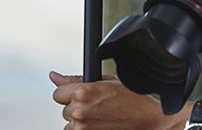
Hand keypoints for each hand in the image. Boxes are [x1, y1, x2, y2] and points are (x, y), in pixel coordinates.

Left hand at [50, 71, 186, 129]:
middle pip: (64, 109)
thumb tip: (54, 76)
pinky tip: (100, 123)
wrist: (146, 118)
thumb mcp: (107, 81)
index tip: (79, 93)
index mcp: (84, 92)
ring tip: (101, 114)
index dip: (69, 92)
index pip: (58, 93)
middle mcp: (79, 111)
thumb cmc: (132, 98)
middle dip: (77, 106)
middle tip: (97, 104)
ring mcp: (81, 128)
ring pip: (69, 123)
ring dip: (80, 120)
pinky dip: (85, 129)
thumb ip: (77, 80)